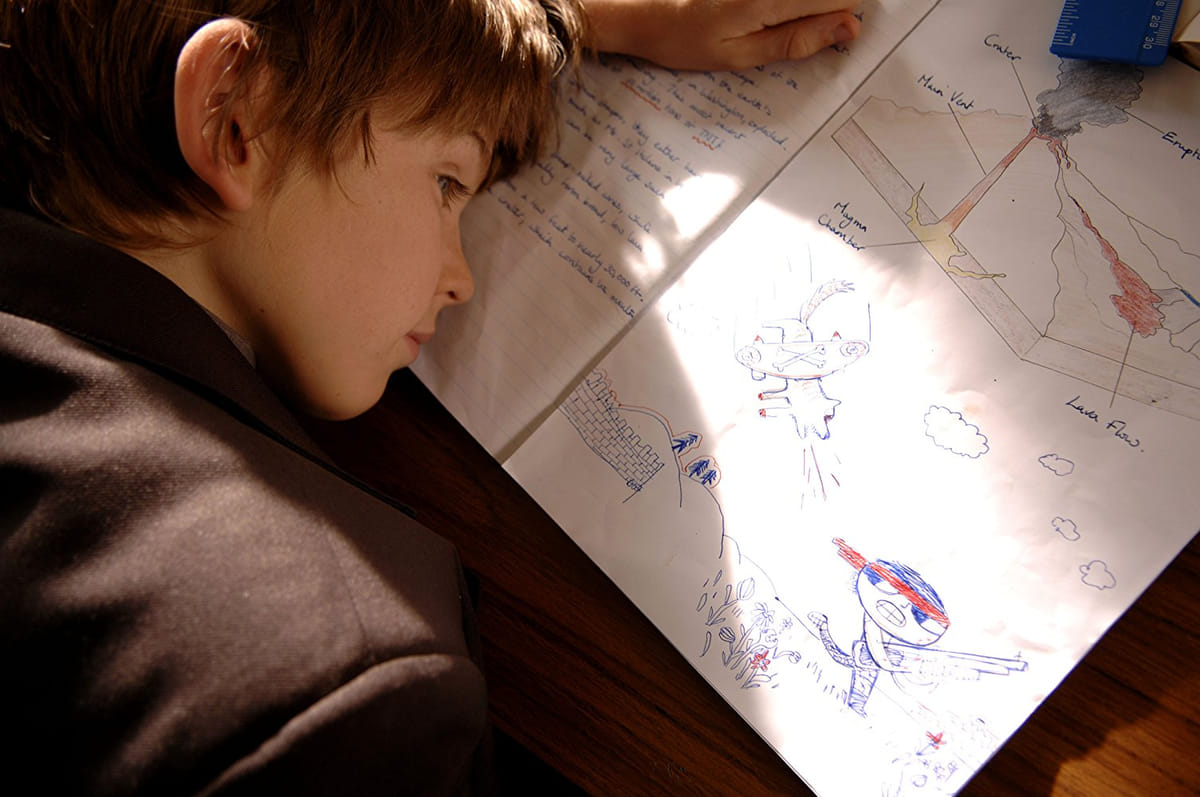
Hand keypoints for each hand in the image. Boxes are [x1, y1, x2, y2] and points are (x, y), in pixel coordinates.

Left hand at [584, 0, 861, 70]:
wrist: (636, 9)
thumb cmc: (681, 38)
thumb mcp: (739, 56)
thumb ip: (797, 41)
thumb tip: (848, 28)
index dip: (845, 17)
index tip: (835, 34)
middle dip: (829, 7)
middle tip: (794, 26)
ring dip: (802, 5)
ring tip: (767, 20)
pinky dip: (783, 5)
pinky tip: (759, 13)